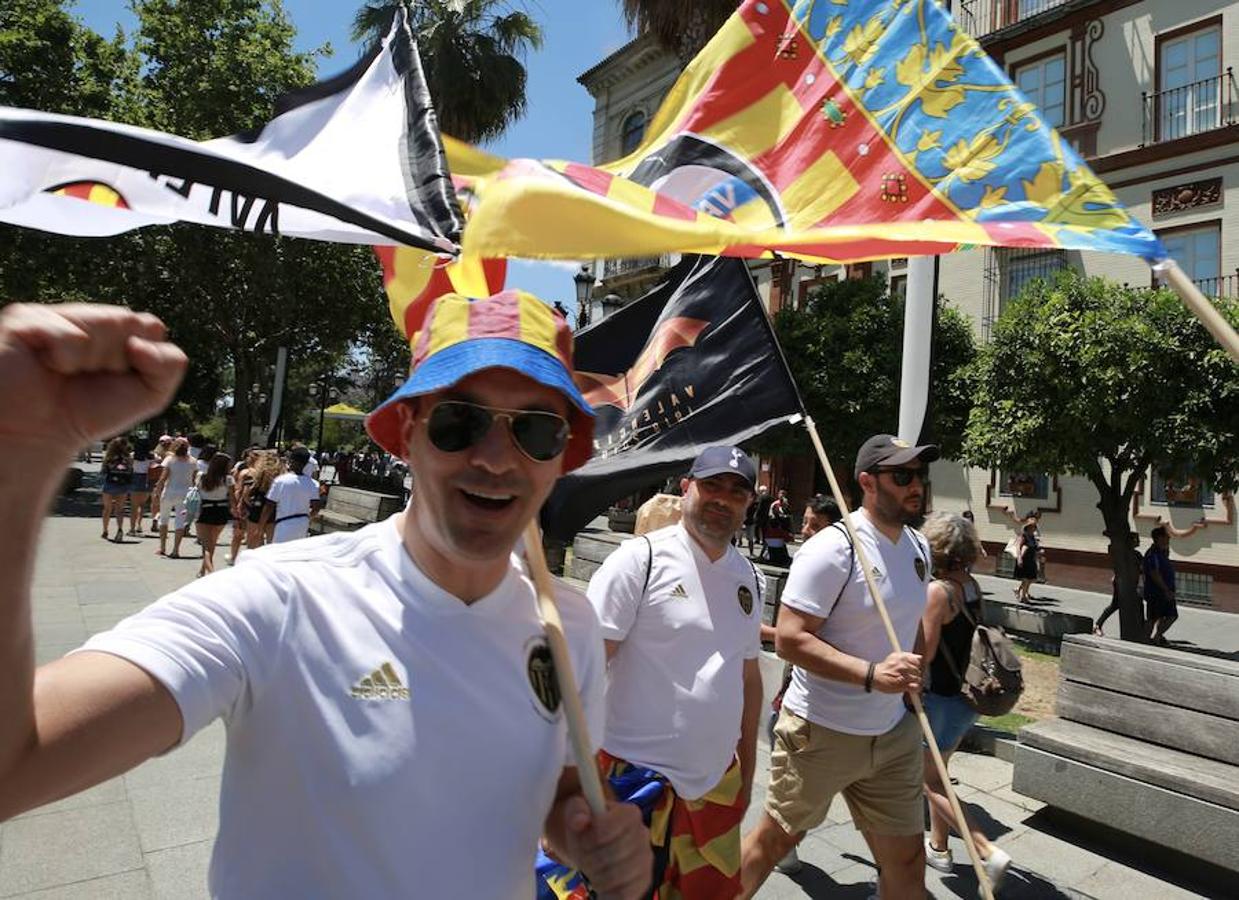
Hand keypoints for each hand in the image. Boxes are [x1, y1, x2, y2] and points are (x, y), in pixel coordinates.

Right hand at [0, 303, 185, 460]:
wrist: (40, 437)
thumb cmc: (90, 412)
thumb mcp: (150, 393)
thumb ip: (170, 364)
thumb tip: (139, 343)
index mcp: (115, 328)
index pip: (151, 326)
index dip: (143, 358)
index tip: (120, 378)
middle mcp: (86, 316)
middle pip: (128, 321)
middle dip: (117, 359)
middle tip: (89, 376)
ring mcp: (56, 315)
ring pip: (103, 323)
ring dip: (91, 359)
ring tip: (67, 372)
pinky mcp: (25, 320)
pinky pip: (68, 334)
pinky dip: (65, 358)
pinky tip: (48, 366)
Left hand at [558, 795, 650, 899]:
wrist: (598, 844)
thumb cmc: (588, 827)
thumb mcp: (578, 812)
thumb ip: (577, 812)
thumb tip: (579, 821)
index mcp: (629, 813)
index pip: (607, 828)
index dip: (589, 839)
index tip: (582, 841)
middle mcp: (643, 834)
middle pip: (613, 854)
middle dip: (592, 860)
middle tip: (584, 860)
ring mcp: (646, 858)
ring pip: (620, 876)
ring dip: (598, 878)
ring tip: (593, 871)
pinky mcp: (644, 880)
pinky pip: (628, 893)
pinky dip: (610, 894)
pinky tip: (601, 890)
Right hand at [872, 651, 922, 693]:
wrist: (874, 676)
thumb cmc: (885, 668)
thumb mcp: (895, 657)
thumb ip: (908, 656)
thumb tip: (920, 658)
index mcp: (903, 657)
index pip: (918, 661)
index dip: (917, 665)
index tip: (913, 669)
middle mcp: (904, 665)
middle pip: (919, 670)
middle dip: (916, 674)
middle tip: (910, 677)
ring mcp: (904, 675)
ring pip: (918, 679)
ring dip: (915, 682)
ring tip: (908, 682)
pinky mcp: (904, 685)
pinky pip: (917, 687)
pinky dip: (916, 688)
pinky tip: (911, 688)